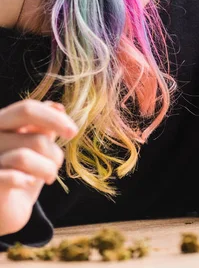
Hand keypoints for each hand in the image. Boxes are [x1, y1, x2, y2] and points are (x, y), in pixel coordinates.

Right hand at [0, 99, 77, 236]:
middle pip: (34, 137)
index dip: (55, 119)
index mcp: (1, 122)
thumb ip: (43, 126)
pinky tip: (28, 183)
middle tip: (57, 164)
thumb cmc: (21, 173)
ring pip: (24, 157)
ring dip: (46, 170)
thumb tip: (57, 107)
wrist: (2, 210)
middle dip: (53, 153)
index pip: (28, 109)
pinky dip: (25, 181)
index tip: (73, 132)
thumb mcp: (35, 145)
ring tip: (47, 177)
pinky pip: (10, 177)